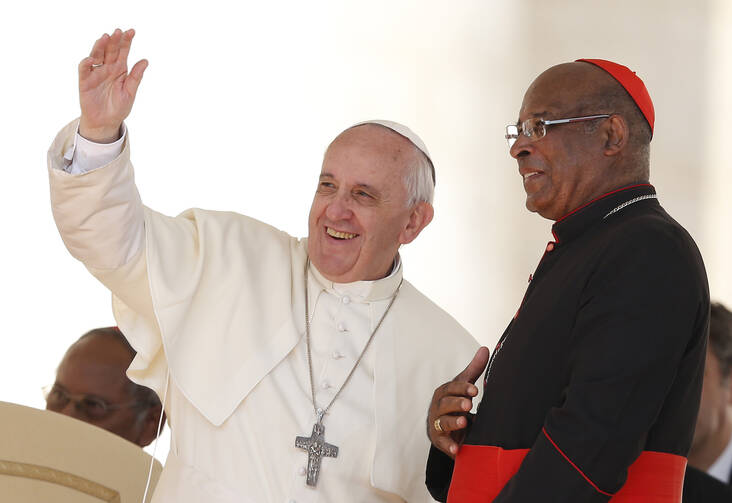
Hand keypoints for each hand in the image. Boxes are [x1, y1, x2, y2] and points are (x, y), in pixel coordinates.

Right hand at [78, 28, 147, 142]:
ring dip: (100, 46)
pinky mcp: (85, 81)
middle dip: (114, 40)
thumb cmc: (118, 107)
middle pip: (110, 50)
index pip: (123, 52)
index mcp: (120, 70)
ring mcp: (96, 73)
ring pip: (97, 55)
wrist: (106, 122)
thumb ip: (136, 77)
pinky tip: (92, 59)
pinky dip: (87, 63)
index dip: (127, 41)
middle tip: (118, 31)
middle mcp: (108, 68)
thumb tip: (145, 60)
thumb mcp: (130, 92)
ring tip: (105, 38)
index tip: (132, 31)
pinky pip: (84, 69)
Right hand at [427, 347, 489, 458]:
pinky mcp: (439, 440)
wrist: (448, 430)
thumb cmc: (456, 404)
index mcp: (444, 393)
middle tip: (469, 404)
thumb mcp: (464, 387)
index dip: (461, 388)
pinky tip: (456, 449)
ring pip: (442, 422)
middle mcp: (438, 407)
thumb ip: (474, 370)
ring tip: (464, 422)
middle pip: (445, 404)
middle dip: (456, 403)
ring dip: (452, 422)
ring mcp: (437, 424)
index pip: (451, 388)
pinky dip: (448, 445)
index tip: (474, 390)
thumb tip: (485, 348)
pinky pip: (442, 442)